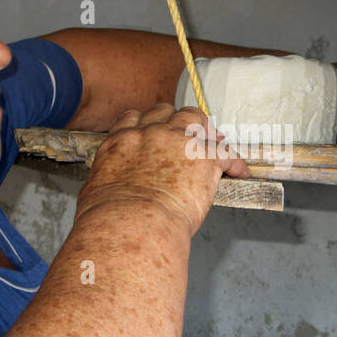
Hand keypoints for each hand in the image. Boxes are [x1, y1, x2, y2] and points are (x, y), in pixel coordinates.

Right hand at [74, 104, 249, 235]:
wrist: (131, 224)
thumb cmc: (110, 218)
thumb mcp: (97, 191)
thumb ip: (108, 180)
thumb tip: (107, 190)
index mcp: (121, 142)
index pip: (135, 118)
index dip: (149, 123)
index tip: (156, 131)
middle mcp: (149, 134)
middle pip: (166, 111)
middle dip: (177, 121)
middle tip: (187, 136)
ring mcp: (178, 141)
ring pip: (195, 118)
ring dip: (204, 129)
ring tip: (215, 142)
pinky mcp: (204, 156)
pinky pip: (226, 153)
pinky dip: (235, 162)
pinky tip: (239, 172)